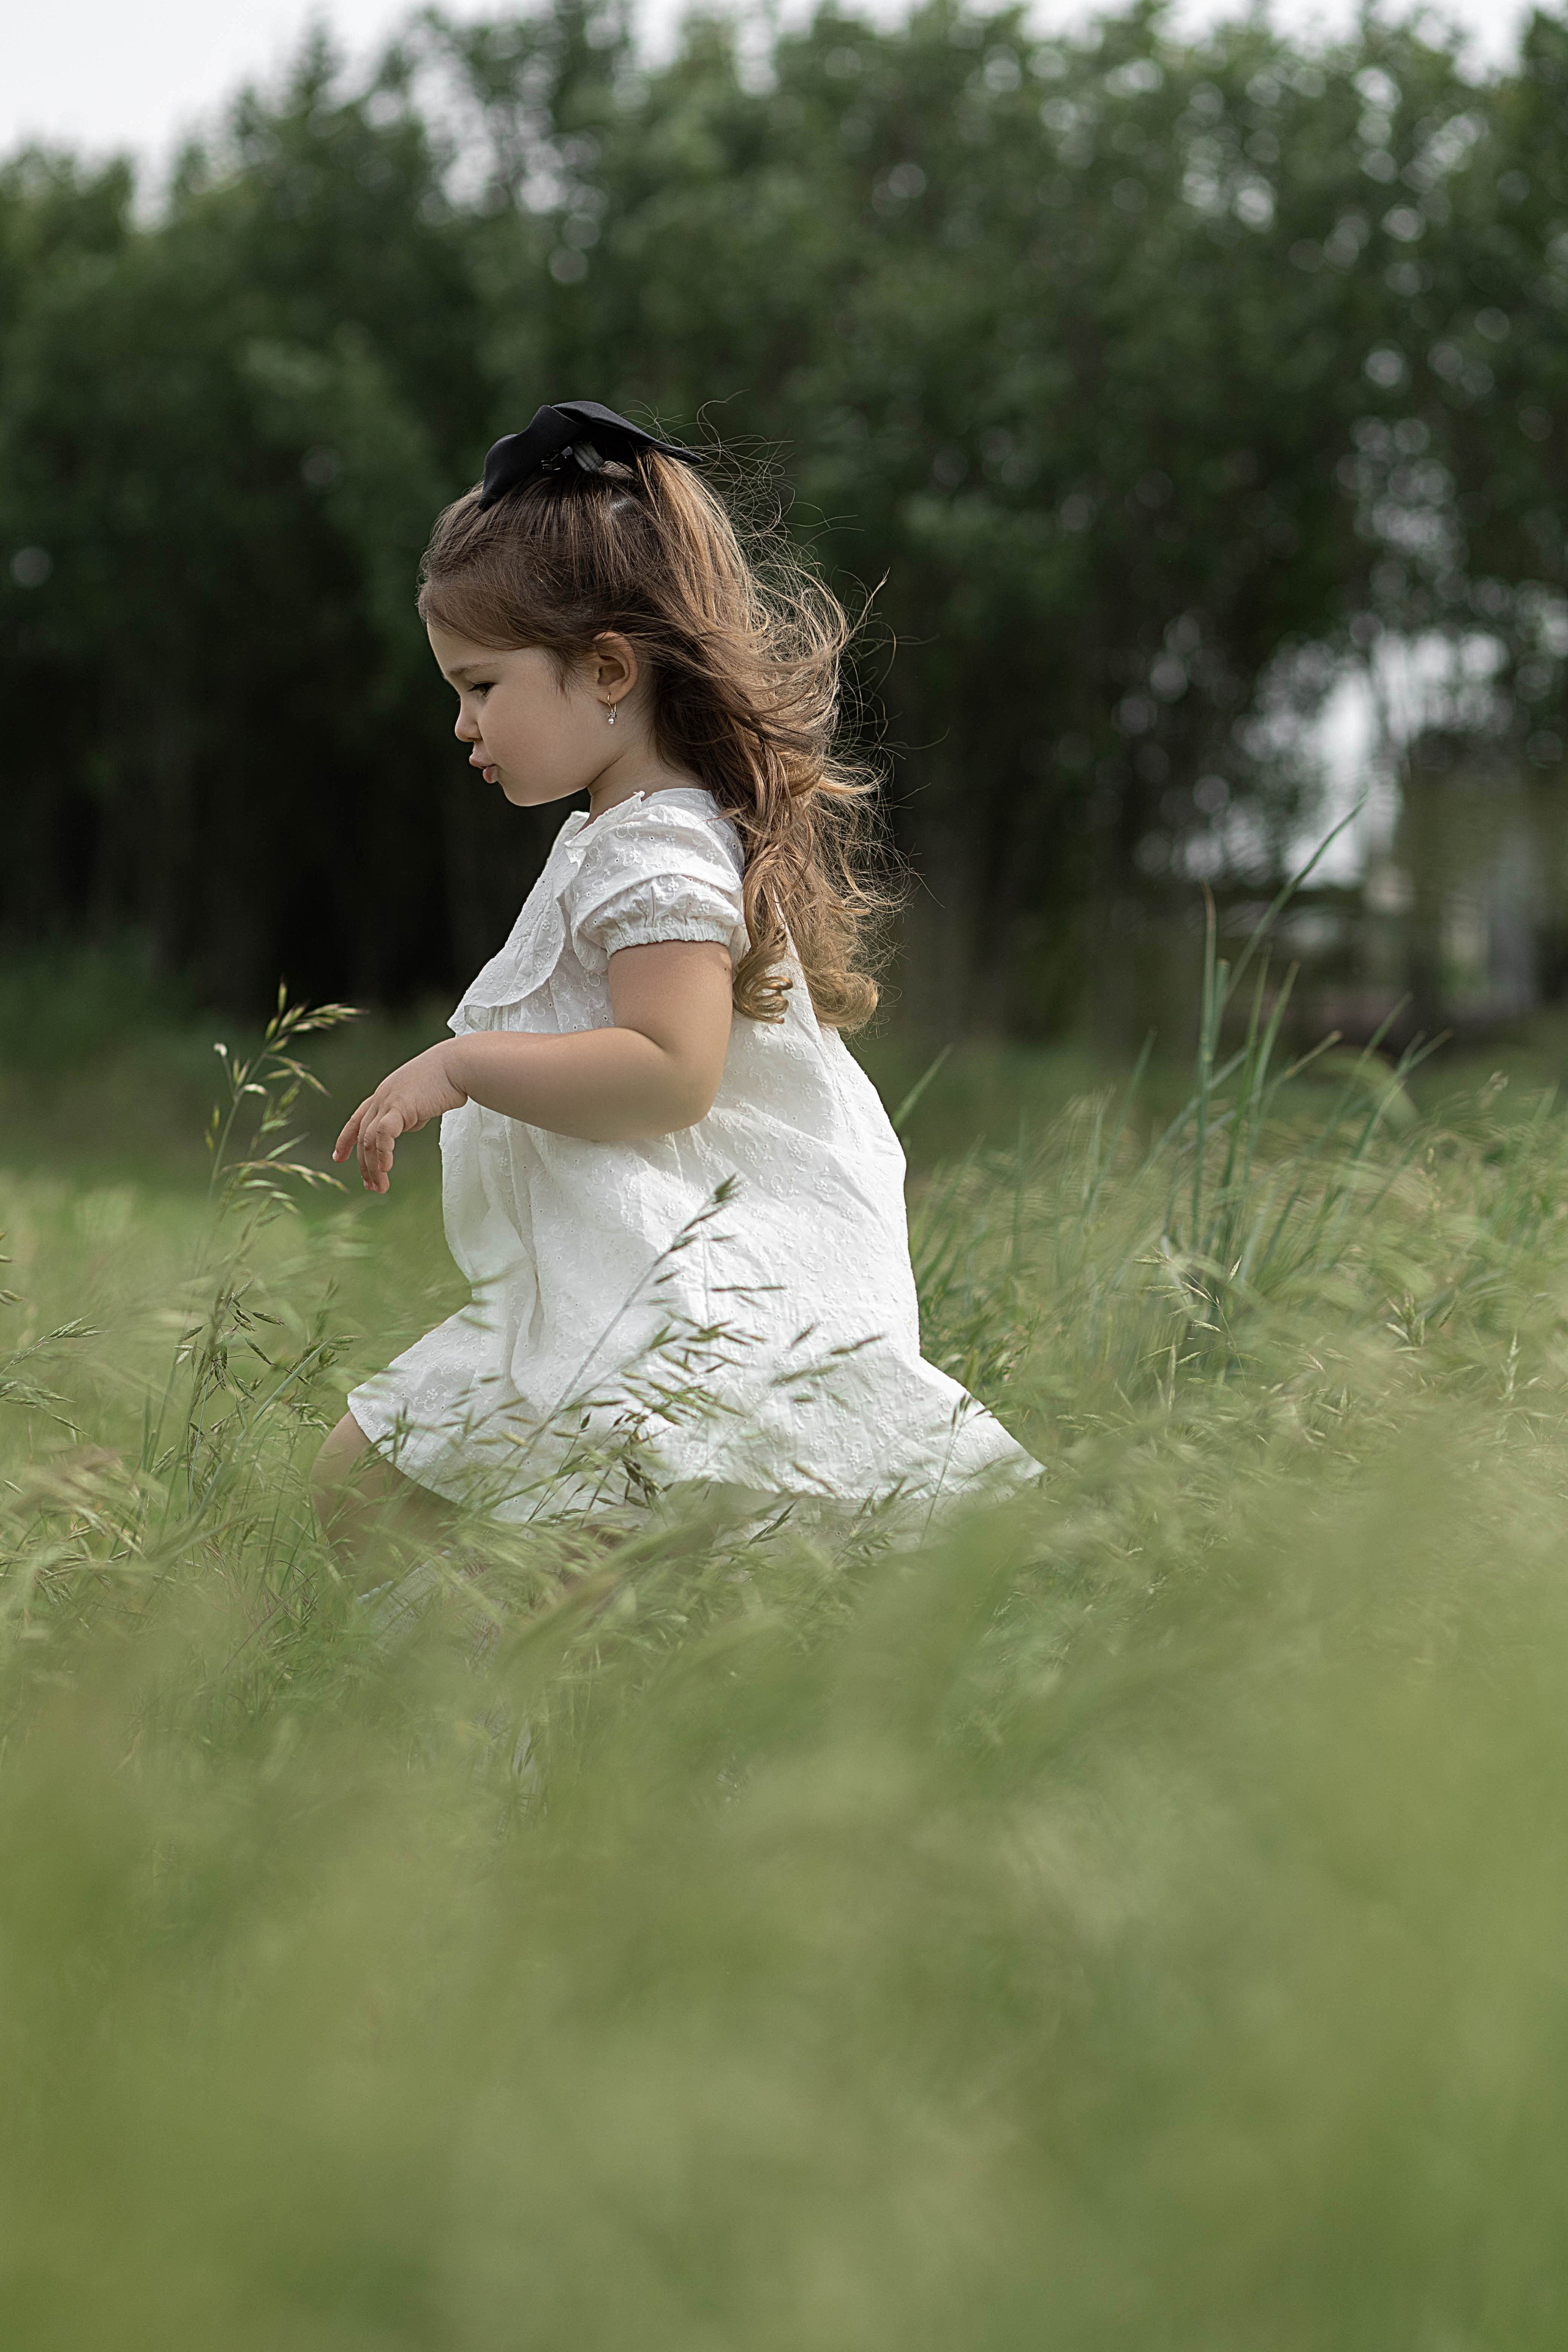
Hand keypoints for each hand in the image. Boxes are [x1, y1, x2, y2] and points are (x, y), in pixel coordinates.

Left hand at [333, 1042, 467, 1193]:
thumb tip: (407, 1126)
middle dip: (364, 1165)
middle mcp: (380, 1098)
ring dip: (374, 1167)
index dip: (345, 1140)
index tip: (339, 1157)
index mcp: (383, 1096)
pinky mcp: (400, 1107)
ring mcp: (387, 1102)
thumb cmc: (446, 1080)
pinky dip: (382, 1153)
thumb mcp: (420, 1101)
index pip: (357, 1120)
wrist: (457, 1066)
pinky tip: (386, 1168)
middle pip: (361, 1136)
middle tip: (371, 1186)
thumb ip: (409, 1114)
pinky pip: (383, 1134)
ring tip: (380, 1186)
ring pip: (369, 1140)